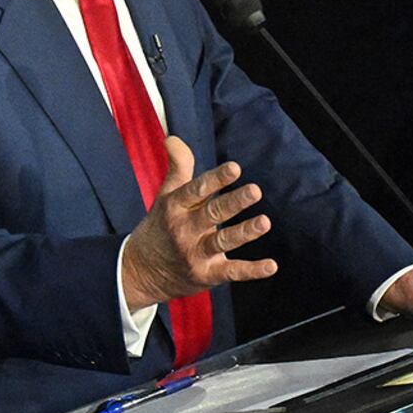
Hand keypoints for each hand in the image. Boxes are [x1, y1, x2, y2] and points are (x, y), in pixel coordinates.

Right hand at [120, 138, 274, 306]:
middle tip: (255, 191)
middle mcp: (185, 229)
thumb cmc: (160, 227)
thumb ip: (178, 167)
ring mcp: (196, 253)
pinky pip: (232, 271)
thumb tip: (173, 138)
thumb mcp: (166, 196)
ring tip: (264, 222)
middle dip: (233, 203)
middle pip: (211, 214)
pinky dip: (252, 270)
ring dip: (244, 232)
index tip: (235, 168)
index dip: (216, 179)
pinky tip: (272, 265)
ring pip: (222, 241)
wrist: (140, 272)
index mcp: (175, 207)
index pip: (196, 190)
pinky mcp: (208, 274)